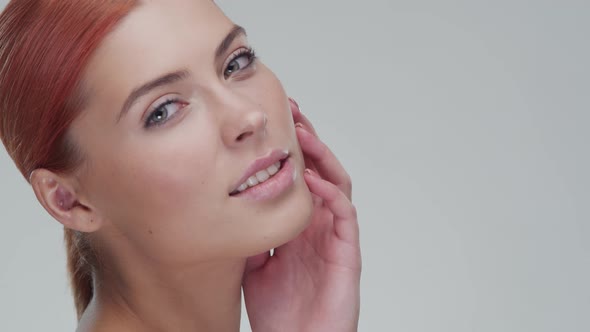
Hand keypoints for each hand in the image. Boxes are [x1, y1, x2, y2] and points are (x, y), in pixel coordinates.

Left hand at [242, 98, 360, 331]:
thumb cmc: (280, 312)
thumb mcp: (255, 264)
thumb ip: (253, 233)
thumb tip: (233, 204)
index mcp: (298, 226)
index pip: (296, 178)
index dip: (287, 150)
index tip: (270, 123)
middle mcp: (318, 225)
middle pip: (319, 171)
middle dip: (307, 140)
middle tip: (291, 111)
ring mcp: (334, 236)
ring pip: (336, 185)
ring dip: (322, 158)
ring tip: (304, 134)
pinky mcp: (347, 253)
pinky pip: (344, 216)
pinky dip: (331, 194)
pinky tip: (314, 180)